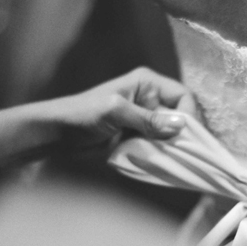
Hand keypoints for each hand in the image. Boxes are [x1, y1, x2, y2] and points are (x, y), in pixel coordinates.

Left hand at [50, 67, 195, 150]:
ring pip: (173, 134)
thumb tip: (180, 126)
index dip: (189, 116)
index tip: (185, 138)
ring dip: (172, 147)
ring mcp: (147, 119)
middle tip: (180, 152)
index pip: (184, 96)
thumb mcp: (114, 112)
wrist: (57, 134)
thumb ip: (147, 119)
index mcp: (148, 83)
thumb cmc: (81, 115)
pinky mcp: (141, 136)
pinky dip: (162, 154)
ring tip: (170, 159)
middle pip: (183, 116)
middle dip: (183, 134)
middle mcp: (151, 99)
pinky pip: (161, 145)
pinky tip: (161, 162)